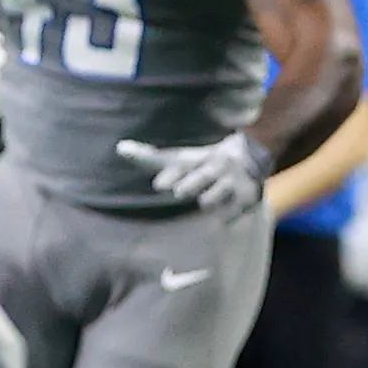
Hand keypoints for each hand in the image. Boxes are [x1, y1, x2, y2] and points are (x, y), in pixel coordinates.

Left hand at [115, 132, 274, 215]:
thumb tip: (119, 147)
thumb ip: (150, 157)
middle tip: (180, 192)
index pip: (182, 164)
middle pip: (202, 176)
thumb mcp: (179, 159)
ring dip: (211, 198)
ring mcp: (234, 180)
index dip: (172, 174)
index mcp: (197, 157)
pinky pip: (238, 207)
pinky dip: (230, 215)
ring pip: (220, 191)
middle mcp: (217, 165)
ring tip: (204, 201)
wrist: (248, 157)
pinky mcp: (249, 195)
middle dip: (191, 184)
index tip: (159, 186)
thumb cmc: (201, 163)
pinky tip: (224, 221)